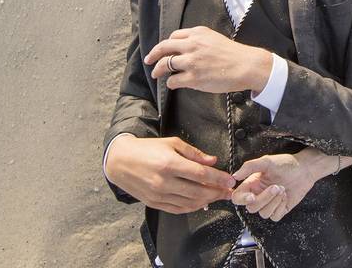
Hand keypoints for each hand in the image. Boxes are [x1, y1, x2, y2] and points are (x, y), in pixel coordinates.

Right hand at [105, 135, 235, 213]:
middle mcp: (164, 182)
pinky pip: (177, 209)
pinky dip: (192, 207)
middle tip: (229, 192)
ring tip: (217, 196)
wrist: (121, 161)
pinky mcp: (154, 203)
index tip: (230, 181)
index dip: (218, 178)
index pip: (201, 174)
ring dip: (207, 201)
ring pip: (189, 203)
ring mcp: (158, 195)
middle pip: (198, 191)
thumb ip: (194, 153)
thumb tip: (213, 161)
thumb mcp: (172, 143)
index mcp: (170, 164)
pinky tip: (201, 202)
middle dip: (217, 192)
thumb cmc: (147, 149)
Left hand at [144, 26, 271, 93]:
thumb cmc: (234, 54)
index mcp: (198, 33)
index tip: (162, 50)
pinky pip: (173, 80)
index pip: (173, 36)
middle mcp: (192, 45)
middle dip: (153, 55)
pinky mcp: (193, 78)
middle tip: (148, 60)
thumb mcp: (214, 38)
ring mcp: (191, 62)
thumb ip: (199, 41)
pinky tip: (172, 84)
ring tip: (156, 74)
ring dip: (158, 70)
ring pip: (165, 64)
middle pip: (164, 48)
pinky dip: (170, 83)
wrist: (247, 65)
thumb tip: (184, 50)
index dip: (165, 44)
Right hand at [230, 153, 318, 221]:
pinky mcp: (279, 210)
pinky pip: (274, 217)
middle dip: (265, 198)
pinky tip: (286, 196)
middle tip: (277, 186)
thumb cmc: (286, 163)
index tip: (252, 197)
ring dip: (274, 202)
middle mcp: (258, 195)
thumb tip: (235, 176)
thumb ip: (249, 167)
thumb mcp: (267, 161)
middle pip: (251, 208)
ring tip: (283, 189)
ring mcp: (269, 204)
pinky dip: (280, 207)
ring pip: (263, 214)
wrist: (305, 169)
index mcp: (252, 184)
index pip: (238, 198)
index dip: (242, 200)